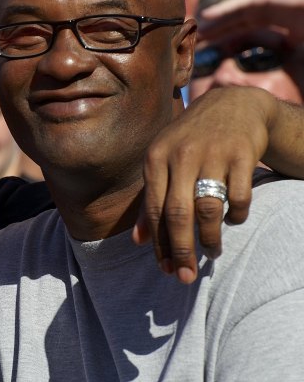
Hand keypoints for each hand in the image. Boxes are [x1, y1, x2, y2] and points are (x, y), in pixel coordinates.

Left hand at [133, 87, 275, 283]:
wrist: (231, 105)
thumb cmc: (189, 141)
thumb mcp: (162, 162)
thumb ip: (150, 200)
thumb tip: (138, 242)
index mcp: (156, 158)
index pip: (153, 210)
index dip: (158, 244)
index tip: (165, 269)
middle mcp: (181, 154)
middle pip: (178, 214)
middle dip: (181, 250)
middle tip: (186, 277)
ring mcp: (213, 153)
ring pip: (209, 209)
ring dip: (211, 238)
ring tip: (211, 252)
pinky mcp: (242, 154)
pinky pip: (240, 197)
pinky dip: (237, 216)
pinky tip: (233, 220)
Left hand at [198, 0, 303, 48]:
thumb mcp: (297, 36)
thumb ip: (286, 42)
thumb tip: (285, 52)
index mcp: (267, 18)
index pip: (239, 30)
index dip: (222, 38)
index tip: (207, 48)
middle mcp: (261, 9)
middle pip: (230, 22)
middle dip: (212, 32)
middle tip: (193, 42)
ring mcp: (261, 0)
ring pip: (230, 14)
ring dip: (212, 22)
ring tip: (194, 31)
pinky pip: (237, 3)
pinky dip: (222, 9)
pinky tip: (206, 15)